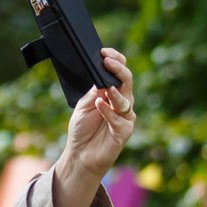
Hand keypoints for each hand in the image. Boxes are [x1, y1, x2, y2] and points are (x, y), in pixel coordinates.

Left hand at [53, 47, 135, 206]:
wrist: (80, 155)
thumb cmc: (82, 129)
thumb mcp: (83, 106)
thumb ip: (92, 92)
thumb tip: (101, 78)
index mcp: (112, 93)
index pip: (118, 72)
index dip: (115, 60)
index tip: (104, 52)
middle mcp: (122, 102)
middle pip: (126, 81)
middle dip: (118, 69)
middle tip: (108, 61)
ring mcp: (125, 116)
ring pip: (125, 99)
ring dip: (114, 92)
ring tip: (105, 86)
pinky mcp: (124, 131)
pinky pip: (118, 118)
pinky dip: (108, 111)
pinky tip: (99, 105)